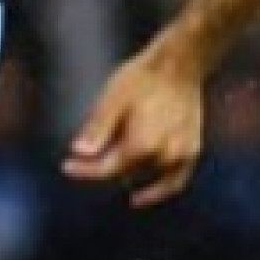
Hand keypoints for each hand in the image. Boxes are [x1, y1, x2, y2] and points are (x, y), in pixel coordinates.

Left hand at [62, 44, 206, 207]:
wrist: (180, 65)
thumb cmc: (142, 78)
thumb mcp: (112, 99)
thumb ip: (97, 128)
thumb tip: (78, 152)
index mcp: (142, 144)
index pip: (106, 169)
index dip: (84, 170)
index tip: (66, 166)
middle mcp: (164, 156)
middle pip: (125, 175)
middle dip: (102, 171)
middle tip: (82, 164)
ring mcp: (182, 156)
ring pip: (148, 181)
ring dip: (127, 179)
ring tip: (108, 172)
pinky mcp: (193, 151)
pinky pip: (175, 181)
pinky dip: (158, 190)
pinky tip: (141, 194)